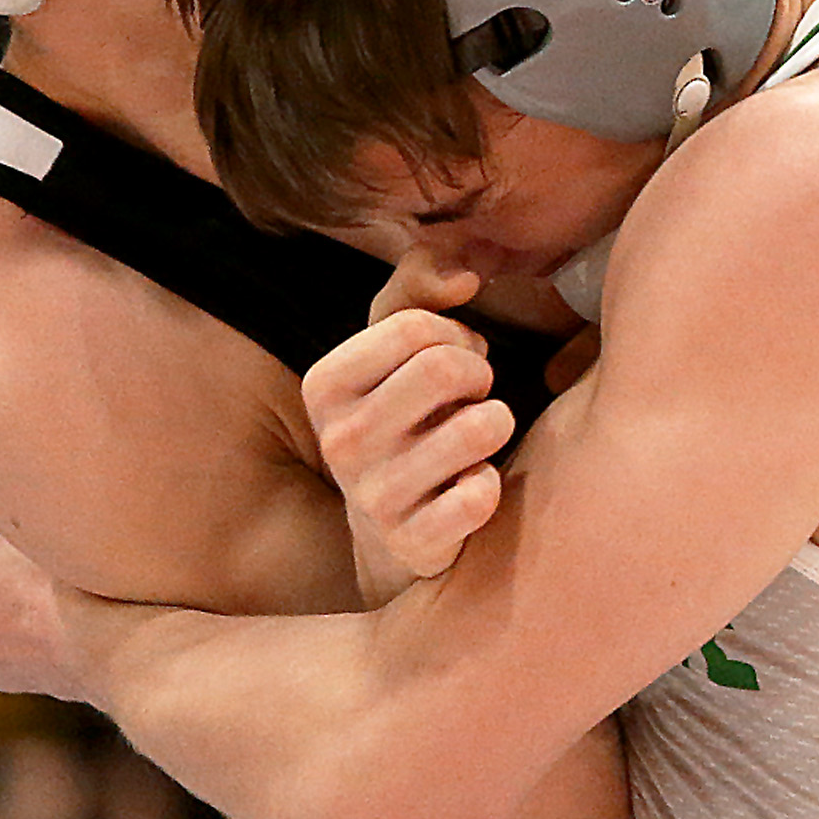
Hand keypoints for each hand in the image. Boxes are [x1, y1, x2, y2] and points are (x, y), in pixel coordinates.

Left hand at [0, 490, 93, 700]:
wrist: (120, 647)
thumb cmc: (68, 570)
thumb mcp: (22, 506)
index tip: (30, 502)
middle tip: (46, 535)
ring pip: (1, 608)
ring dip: (22, 592)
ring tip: (69, 575)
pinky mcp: (28, 683)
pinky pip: (31, 638)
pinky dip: (47, 622)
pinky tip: (83, 607)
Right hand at [308, 255, 518, 582]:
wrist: (390, 527)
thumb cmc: (400, 415)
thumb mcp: (391, 347)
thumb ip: (418, 287)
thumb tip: (465, 276)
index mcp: (324, 384)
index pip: (414, 328)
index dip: (454, 335)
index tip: (456, 356)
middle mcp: (339, 441)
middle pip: (446, 370)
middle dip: (478, 374)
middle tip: (473, 394)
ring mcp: (373, 497)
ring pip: (479, 428)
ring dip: (494, 424)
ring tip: (475, 435)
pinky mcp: (414, 542)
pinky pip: (482, 496)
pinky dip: (491, 485)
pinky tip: (470, 488)